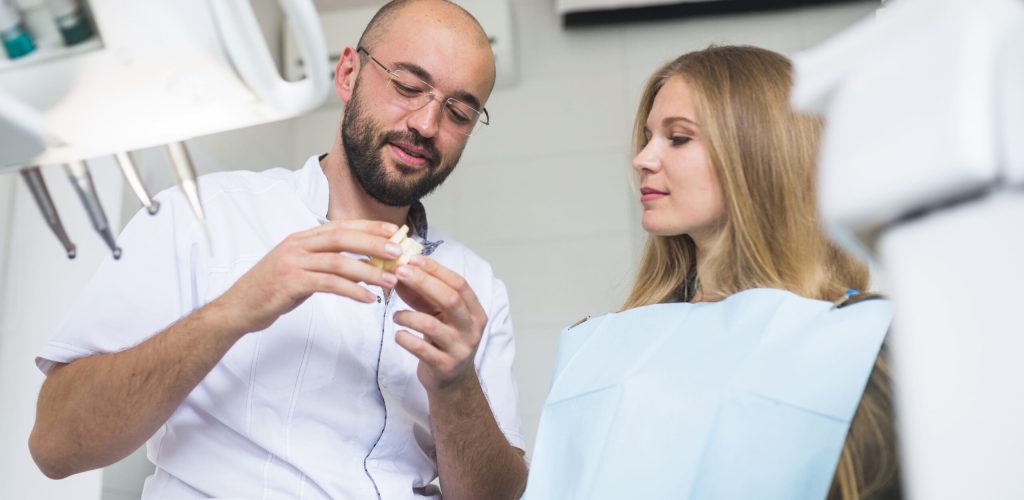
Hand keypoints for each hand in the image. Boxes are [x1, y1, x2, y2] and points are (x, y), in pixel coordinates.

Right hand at [214, 220, 402, 335]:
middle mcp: (298, 245)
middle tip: (399, 252)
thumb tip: (361, 266)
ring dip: (368, 271)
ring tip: (390, 281)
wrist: (237, 308)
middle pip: (343, 238)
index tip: (394, 231)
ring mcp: (293, 262)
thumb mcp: (300, 270)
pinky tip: (368, 299)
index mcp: (302, 238)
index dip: (369, 228)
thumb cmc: (271, 290)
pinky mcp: (290, 282)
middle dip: (374, 244)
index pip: (341, 226)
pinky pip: (328, 284)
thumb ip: (325, 264)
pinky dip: (352, 291)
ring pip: (339, 262)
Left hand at [392, 255, 486, 391]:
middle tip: (400, 273)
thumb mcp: (437, 314)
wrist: (452, 380)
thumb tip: (398, 271)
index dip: (436, 270)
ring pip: (431, 325)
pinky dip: (405, 338)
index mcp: (474, 311)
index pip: (459, 284)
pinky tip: (399, 335)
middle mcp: (471, 329)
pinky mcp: (445, 366)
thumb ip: (421, 295)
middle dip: (423, 282)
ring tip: (396, 316)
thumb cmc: (443, 340)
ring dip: (408, 316)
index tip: (413, 259)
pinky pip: (421, 349)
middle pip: (450, 299)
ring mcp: (460, 349)